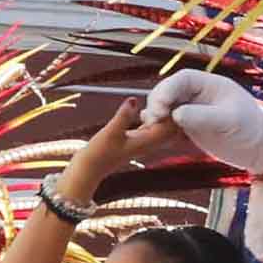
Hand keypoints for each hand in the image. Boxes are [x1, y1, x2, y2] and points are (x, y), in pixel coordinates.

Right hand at [58, 108, 197, 205]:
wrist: (90, 169)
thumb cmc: (98, 153)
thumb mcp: (110, 132)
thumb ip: (123, 116)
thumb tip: (133, 99)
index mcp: (148, 141)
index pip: (171, 126)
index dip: (172, 110)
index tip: (168, 94)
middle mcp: (150, 143)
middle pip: (172, 127)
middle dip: (171, 111)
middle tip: (166, 94)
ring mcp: (144, 142)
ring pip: (163, 128)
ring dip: (163, 114)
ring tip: (159, 98)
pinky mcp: (137, 140)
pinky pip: (153, 128)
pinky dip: (153, 118)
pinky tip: (146, 107)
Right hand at [137, 68, 262, 174]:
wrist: (260, 148)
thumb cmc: (251, 128)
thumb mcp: (229, 120)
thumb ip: (202, 116)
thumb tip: (176, 114)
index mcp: (209, 84)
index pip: (182, 80)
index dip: (167, 90)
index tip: (160, 108)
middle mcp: (198, 94)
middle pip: (168, 91)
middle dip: (157, 103)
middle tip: (153, 120)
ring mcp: (192, 110)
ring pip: (165, 107)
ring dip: (155, 116)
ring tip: (151, 128)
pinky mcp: (189, 127)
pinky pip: (168, 123)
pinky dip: (159, 128)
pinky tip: (153, 134)